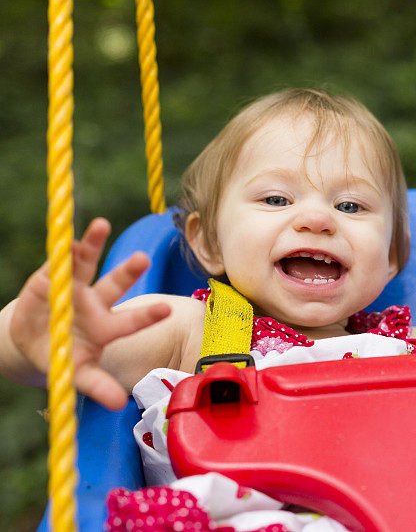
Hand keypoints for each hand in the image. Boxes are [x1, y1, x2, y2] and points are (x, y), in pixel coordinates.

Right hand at [9, 218, 170, 409]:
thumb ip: (99, 386)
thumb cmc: (65, 358)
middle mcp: (96, 303)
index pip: (132, 321)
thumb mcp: (80, 374)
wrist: (32, 343)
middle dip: (128, 271)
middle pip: (115, 284)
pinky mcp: (49, 279)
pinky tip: (67, 237)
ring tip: (101, 225)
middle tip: (144, 257)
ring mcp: (73, 288)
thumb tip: (119, 405)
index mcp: (107, 327)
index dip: (147, 315)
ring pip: (84, 263)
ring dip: (91, 245)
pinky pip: (54, 263)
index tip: (168, 309)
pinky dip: (60, 251)